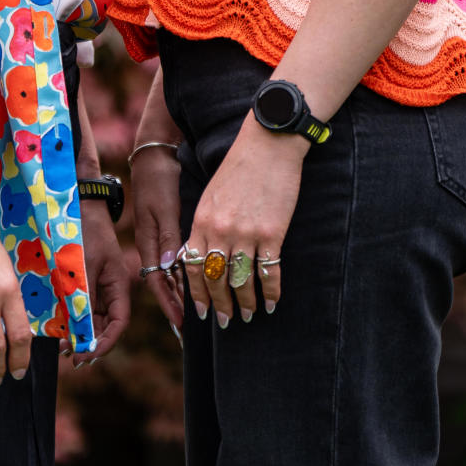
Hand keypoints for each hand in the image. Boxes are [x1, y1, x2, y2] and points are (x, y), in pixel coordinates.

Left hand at [74, 201, 129, 364]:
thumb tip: (81, 331)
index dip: (106, 342)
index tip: (88, 355)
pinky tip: (58, 327)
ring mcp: (95, 286)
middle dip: (89, 342)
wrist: (77, 205)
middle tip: (69, 354)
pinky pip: (79, 306)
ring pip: (90, 318)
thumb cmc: (85, 231)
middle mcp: (108, 290)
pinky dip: (71, 319)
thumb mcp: (84, 265)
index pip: (119, 323)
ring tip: (62, 345)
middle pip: (104, 325)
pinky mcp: (80, 282)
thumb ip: (83, 298)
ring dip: (79, 333)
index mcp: (118, 285)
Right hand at [132, 147, 183, 331]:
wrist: (154, 153)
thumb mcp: (163, 207)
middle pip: (164, 281)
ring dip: (183, 289)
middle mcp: (153, 242)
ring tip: (199, 307)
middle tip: (194, 324)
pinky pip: (177, 256)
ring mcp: (159, 234)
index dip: (169, 303)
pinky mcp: (168, 225)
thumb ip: (167, 236)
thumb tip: (168, 267)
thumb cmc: (158, 178)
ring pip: (171, 270)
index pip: (157, 281)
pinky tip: (198, 276)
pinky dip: (186, 270)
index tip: (182, 324)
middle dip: (177, 303)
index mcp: (148, 240)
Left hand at [183, 115, 307, 325]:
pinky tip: (272, 301)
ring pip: (241, 281)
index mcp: (201, 221)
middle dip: (220, 305)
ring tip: (250, 314)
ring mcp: (246, 234)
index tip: (202, 311)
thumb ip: (205, 224)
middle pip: (215, 280)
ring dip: (245, 303)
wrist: (267, 144)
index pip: (193, 267)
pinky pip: (268, 271)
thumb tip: (202, 253)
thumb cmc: (240, 167)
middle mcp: (220, 231)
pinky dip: (271, 291)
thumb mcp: (212, 195)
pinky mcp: (271, 233)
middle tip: (226, 321)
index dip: (197, 293)